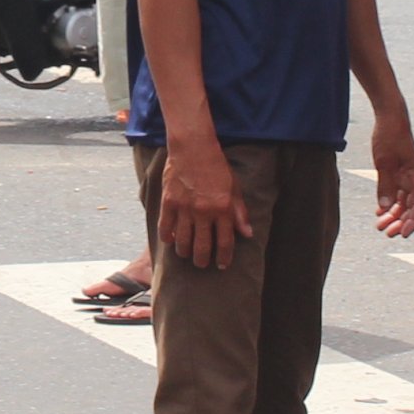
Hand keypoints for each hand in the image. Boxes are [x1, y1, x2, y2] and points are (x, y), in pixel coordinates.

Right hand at [157, 137, 249, 272]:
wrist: (193, 148)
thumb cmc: (217, 167)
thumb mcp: (234, 188)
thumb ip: (240, 213)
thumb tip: (247, 234)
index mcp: (222, 209)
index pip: (225, 243)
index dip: (223, 258)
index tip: (222, 265)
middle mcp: (204, 212)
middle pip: (202, 247)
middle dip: (202, 260)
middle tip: (202, 263)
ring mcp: (184, 208)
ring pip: (182, 242)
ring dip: (185, 252)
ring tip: (186, 253)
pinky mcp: (168, 202)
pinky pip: (165, 228)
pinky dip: (167, 238)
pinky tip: (171, 241)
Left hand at [366, 109, 413, 238]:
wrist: (390, 117)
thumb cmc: (389, 136)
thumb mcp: (384, 162)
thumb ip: (385, 185)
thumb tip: (385, 208)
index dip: (412, 222)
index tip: (402, 234)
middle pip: (412, 207)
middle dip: (400, 222)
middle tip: (387, 233)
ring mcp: (408, 176)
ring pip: (403, 202)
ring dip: (393, 215)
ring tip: (380, 226)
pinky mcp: (400, 173)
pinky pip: (397, 194)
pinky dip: (389, 204)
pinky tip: (379, 212)